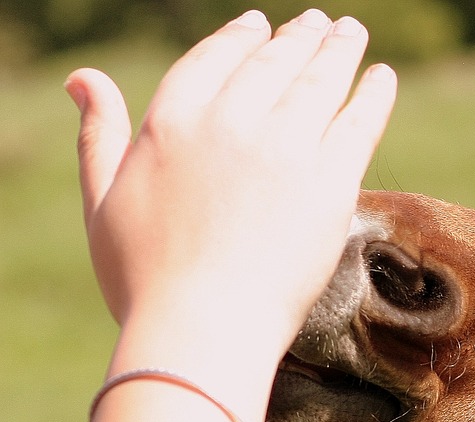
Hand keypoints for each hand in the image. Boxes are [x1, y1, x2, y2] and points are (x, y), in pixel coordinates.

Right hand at [70, 9, 396, 421]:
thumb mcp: (102, 202)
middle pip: (274, 64)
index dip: (241, 39)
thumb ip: (98, 136)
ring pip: (320, 82)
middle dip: (301, 38)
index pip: (214, 60)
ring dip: (340, 51)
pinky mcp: (331, 182)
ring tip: (353, 34)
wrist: (203, 329)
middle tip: (322, 25)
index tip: (259, 25)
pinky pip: (359, 122)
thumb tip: (83, 79)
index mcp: (171, 123)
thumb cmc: (145, 281)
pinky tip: (383, 76)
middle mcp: (230, 124)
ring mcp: (285, 150)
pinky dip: (373, 93)